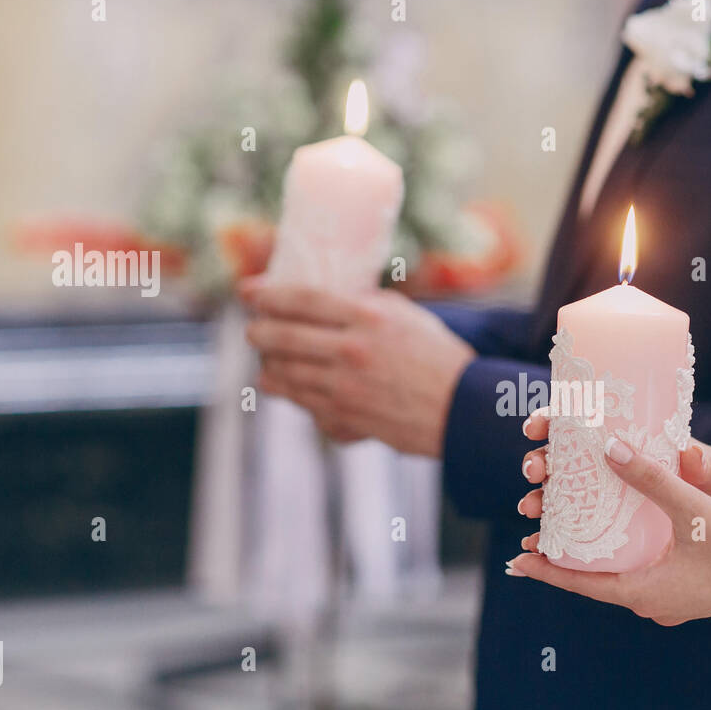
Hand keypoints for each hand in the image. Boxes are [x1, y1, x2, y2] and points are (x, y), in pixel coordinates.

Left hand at [239, 278, 475, 456]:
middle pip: (281, 338)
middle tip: (253, 330)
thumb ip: (369, 304)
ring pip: (284, 374)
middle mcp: (351, 351)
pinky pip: (302, 403)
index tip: (247, 291)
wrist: (463, 411)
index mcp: (368, 317)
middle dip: (258, 333)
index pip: (302, 300)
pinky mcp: (346, 417)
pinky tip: (288, 387)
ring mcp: (345, 388)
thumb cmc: (440, 359)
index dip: (267, 295)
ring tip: (267, 361)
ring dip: (269, 366)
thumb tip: (334, 295)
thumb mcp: (408, 318)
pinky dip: (290, 393)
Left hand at [509, 431, 710, 625]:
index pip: (580, 584)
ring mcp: (669, 599)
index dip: (545, 568)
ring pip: (617, 575)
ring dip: (592, 555)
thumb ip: (651, 478)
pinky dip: (621, 554)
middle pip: (593, 579)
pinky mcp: (686, 589)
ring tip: (567, 529)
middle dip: (563, 557)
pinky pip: (640, 571)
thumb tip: (606, 448)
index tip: (514, 557)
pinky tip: (617, 533)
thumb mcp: (694, 509)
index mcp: (644, 593)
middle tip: (534, 531)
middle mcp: (651, 602)